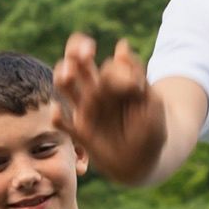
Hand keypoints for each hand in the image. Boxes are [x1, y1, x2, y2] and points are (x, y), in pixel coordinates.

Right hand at [54, 32, 166, 181]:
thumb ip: (137, 75)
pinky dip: (57, 117)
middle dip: (76, 53)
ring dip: (63, 77)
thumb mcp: (151, 102)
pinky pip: (63, 123)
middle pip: (78, 64)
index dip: (115, 68)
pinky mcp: (80, 133)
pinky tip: (58, 111)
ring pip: (65, 86)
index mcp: (116, 83)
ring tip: (68, 74)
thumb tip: (121, 45)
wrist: (143, 163)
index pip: (109, 66)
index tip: (135, 86)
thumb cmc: (150, 131)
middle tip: (86, 52)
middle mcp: (96, 92)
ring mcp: (86, 111)